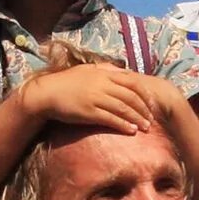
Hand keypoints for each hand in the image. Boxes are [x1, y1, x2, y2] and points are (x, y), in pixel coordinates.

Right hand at [26, 63, 164, 137]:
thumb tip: (124, 71)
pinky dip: (123, 124)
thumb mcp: (88, 70)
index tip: (151, 104)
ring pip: (123, 108)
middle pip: (131, 96)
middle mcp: (102, 84)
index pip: (132, 82)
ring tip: (145, 128)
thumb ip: (106, 69)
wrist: (47, 93)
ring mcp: (95, 98)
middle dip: (144, 109)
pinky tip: (130, 130)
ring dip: (137, 118)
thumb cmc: (67, 82)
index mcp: (103, 73)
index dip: (145, 94)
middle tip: (151, 119)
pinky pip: (110, 118)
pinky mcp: (88, 112)